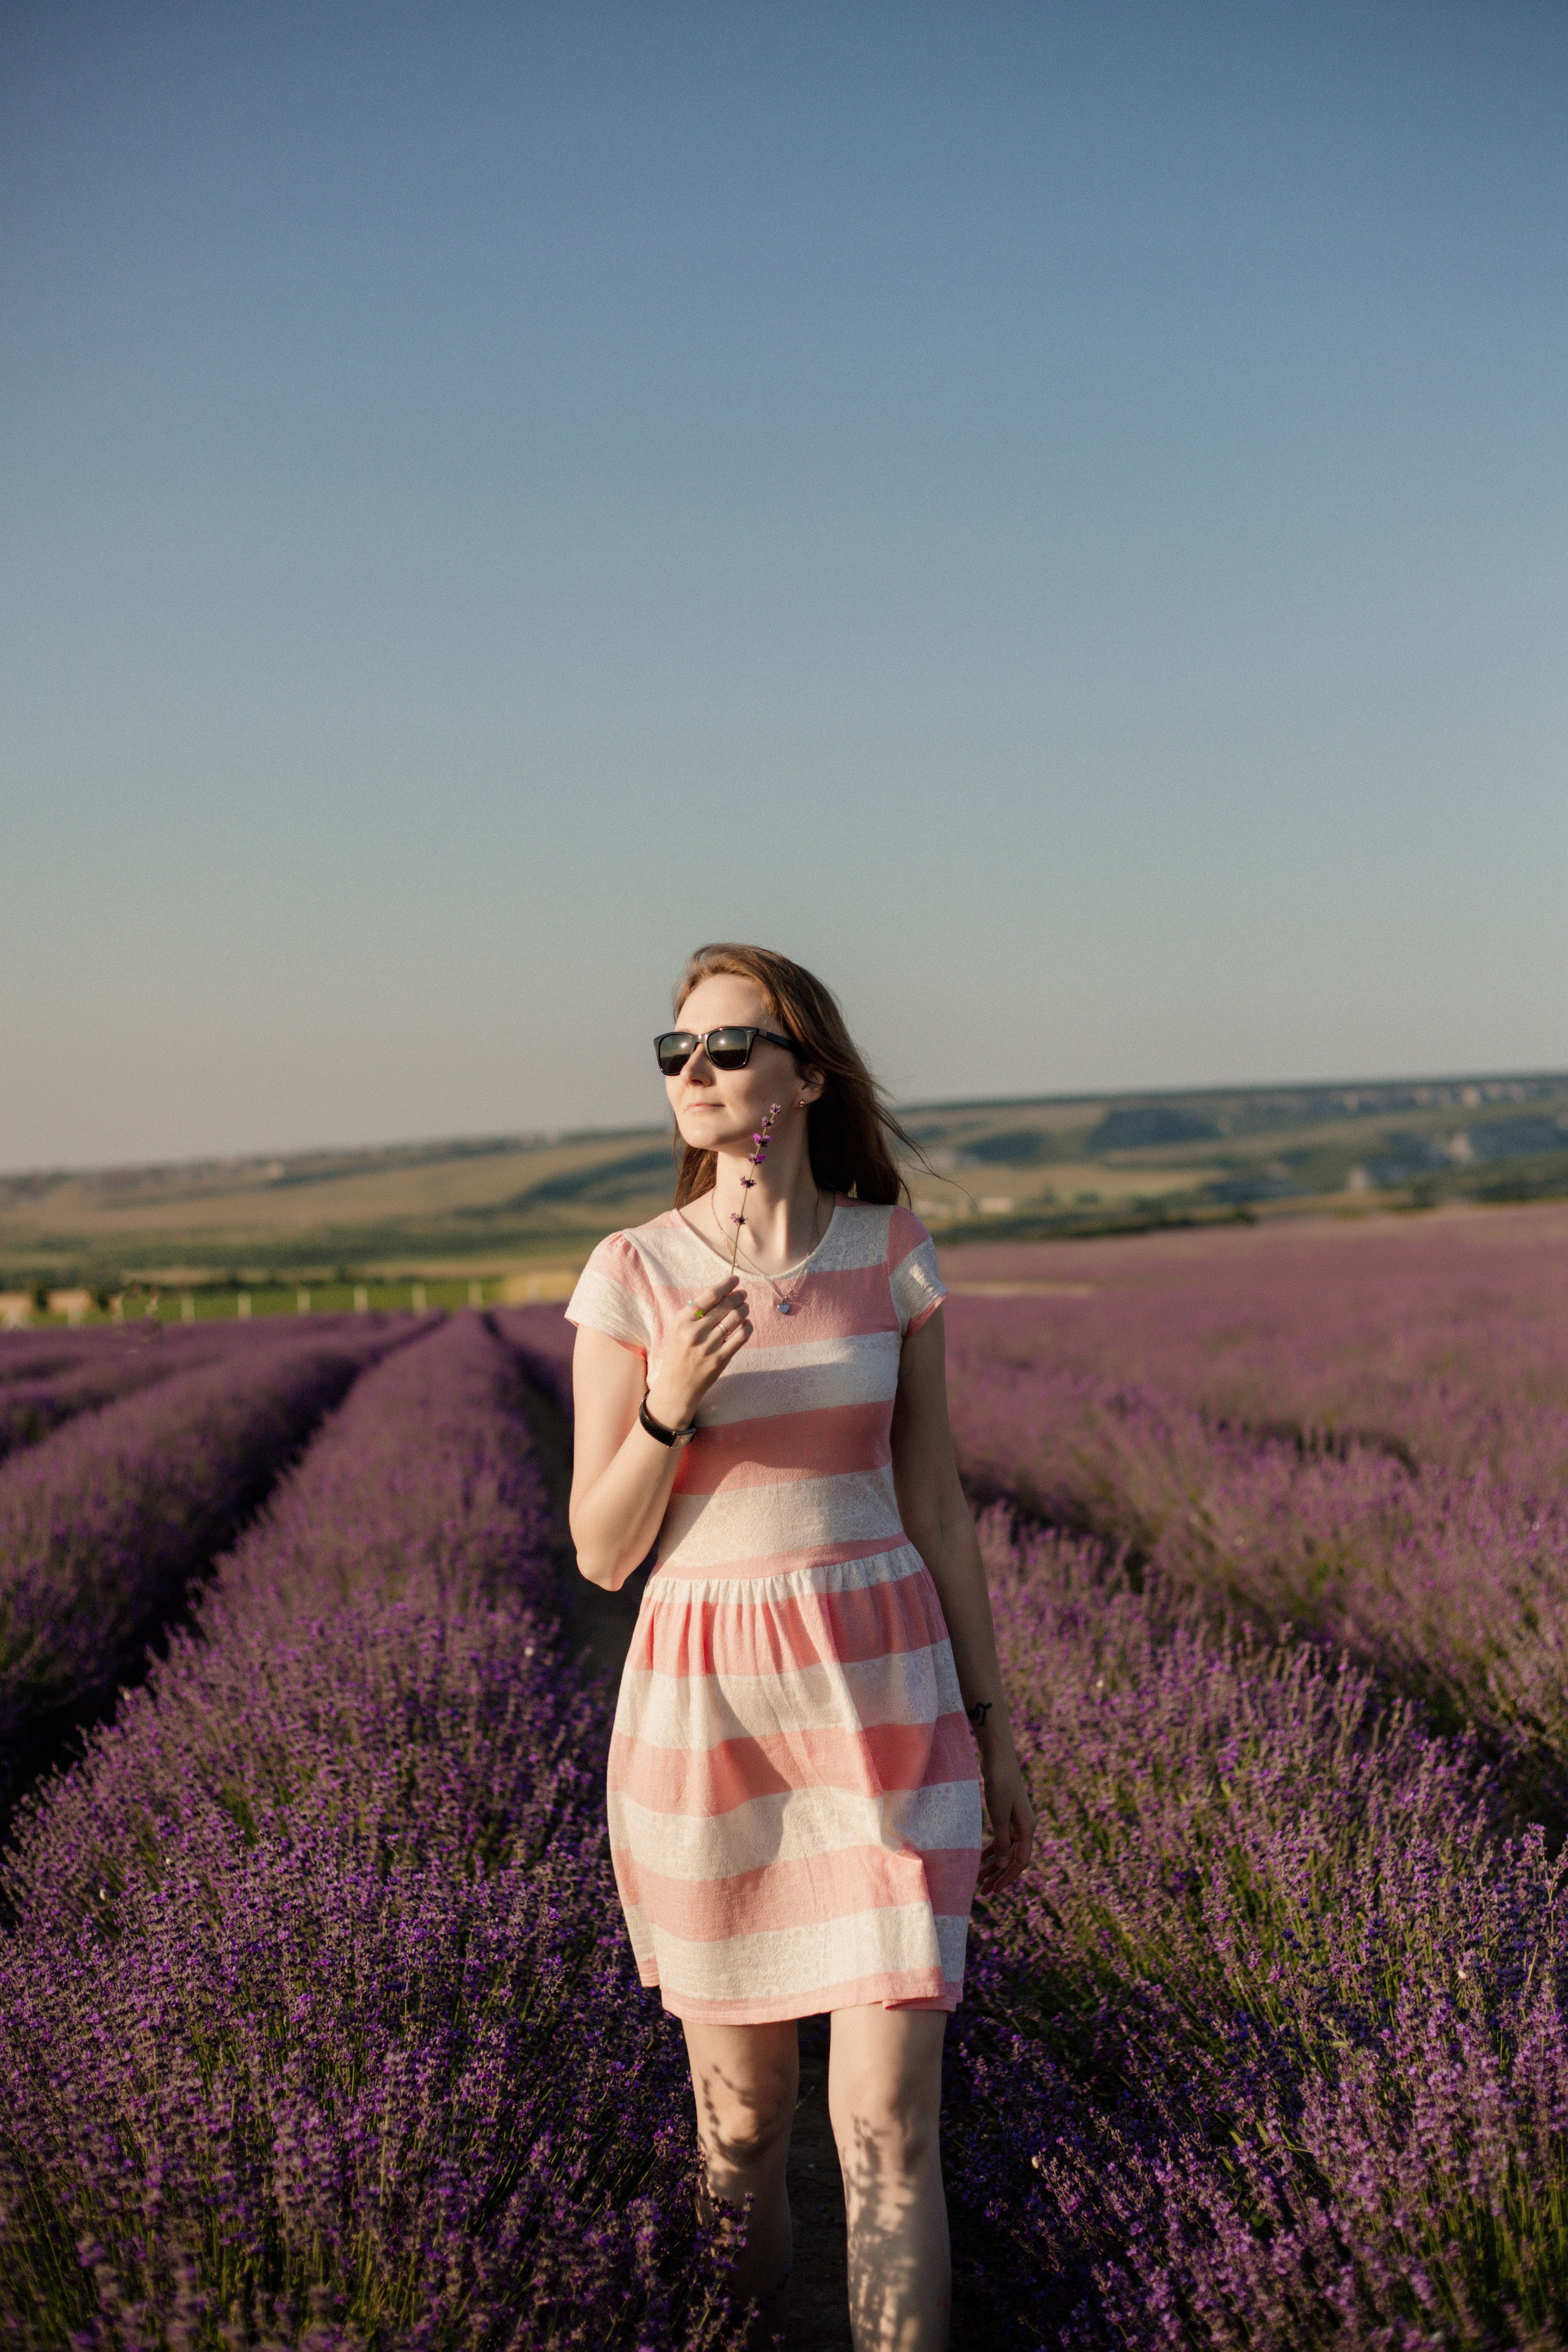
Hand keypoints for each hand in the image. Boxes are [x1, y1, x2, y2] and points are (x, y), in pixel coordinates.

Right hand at [645, 1274, 752, 1429]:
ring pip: (735, 1318)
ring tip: (745, 1307)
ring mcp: (709, 1346)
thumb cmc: (678, 1353)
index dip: (725, 1285)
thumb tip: (722, 1292)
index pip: (709, 1295)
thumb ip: (695, 1312)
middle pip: (725, 1305)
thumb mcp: (678, 1329)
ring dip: (744, 1309)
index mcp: (682, 1321)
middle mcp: (695, 1332)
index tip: (735, 1279)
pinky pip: (741, 1337)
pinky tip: (746, 1324)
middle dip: (738, 1296)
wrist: (677, 1386)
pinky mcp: (721, 1359)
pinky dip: (747, 1327)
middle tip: (743, 1294)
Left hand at [976, 1747, 1034, 1896]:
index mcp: (1028, 1828)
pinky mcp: (1007, 1815)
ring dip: (992, 1865)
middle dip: (998, 1876)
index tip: (994, 1889)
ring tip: (977, 1880)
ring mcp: (1017, 1821)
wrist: (999, 1758)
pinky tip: (980, 1859)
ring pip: (1006, 1850)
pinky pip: (1001, 1839)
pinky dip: (992, 1850)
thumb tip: (1002, 1865)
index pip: (1020, 1861)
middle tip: (983, 1892)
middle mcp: (1025, 1827)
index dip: (1008, 1877)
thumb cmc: (1000, 1784)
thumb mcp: (999, 1815)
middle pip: (1013, 1859)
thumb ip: (1001, 1841)